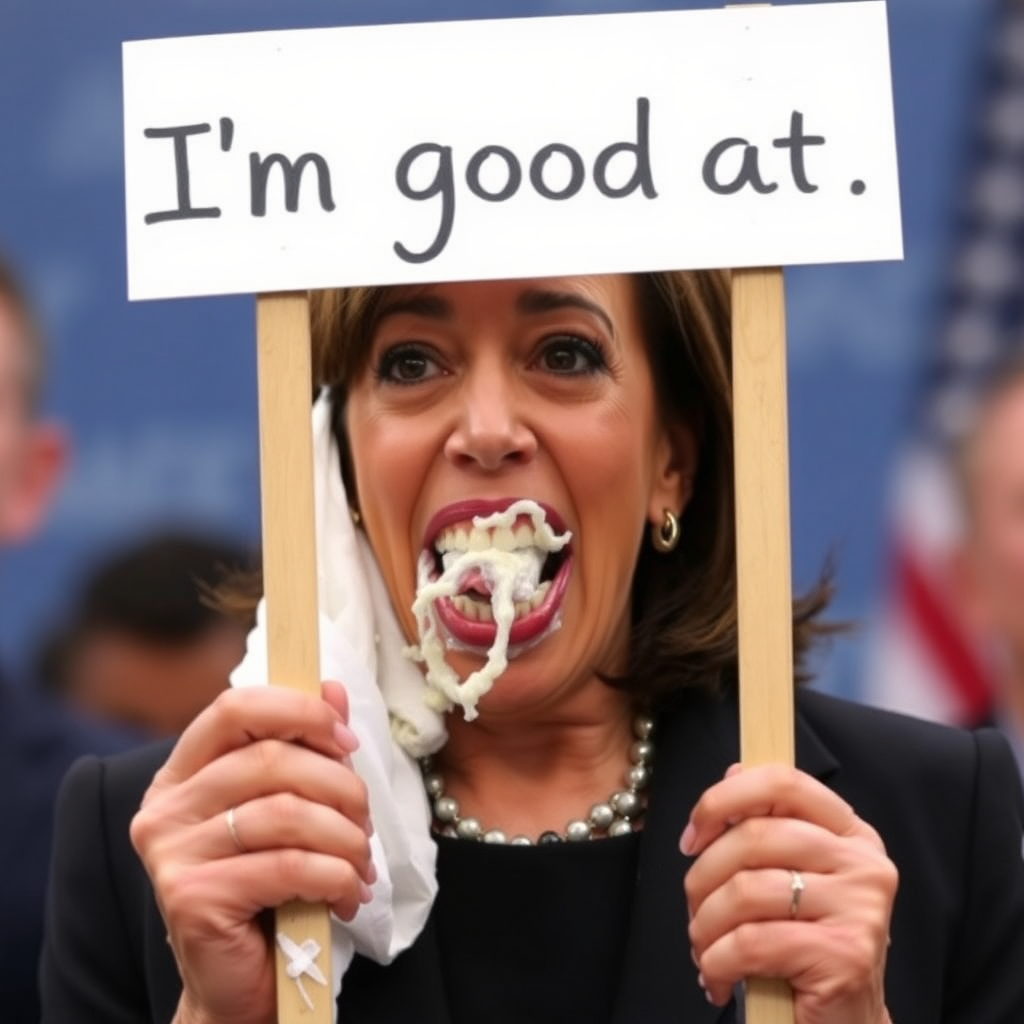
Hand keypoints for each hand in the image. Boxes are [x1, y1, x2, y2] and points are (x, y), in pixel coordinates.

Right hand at [130, 681, 374, 1023]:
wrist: (240, 984)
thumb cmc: (268, 888)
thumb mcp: (290, 807)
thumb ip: (305, 747)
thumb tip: (331, 689)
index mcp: (184, 773)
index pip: (234, 709)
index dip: (299, 712)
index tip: (345, 739)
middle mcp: (167, 807)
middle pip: (270, 760)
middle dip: (339, 785)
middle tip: (365, 819)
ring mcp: (172, 853)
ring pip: (285, 813)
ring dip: (345, 837)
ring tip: (361, 863)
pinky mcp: (192, 897)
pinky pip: (288, 866)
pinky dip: (336, 876)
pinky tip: (348, 894)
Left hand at [681, 764, 896, 1023]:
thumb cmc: (806, 946)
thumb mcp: (791, 877)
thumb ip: (767, 824)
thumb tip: (732, 773)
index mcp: (851, 832)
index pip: (782, 783)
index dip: (724, 799)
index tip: (692, 836)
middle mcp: (863, 863)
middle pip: (754, 837)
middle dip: (703, 876)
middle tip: (693, 908)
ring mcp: (861, 908)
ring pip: (746, 890)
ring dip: (705, 924)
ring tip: (702, 947)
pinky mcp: (846, 955)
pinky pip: (751, 943)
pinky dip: (717, 961)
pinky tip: (716, 977)